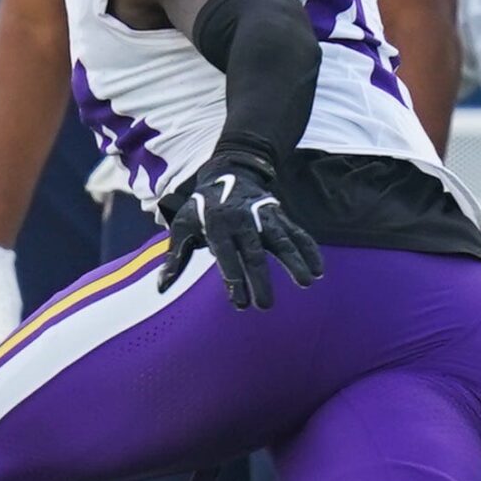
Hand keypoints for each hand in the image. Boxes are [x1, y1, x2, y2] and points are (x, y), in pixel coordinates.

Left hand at [157, 149, 324, 310]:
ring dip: (294, 261)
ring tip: (306, 282)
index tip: (241, 304)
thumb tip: (161, 287)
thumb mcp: (182, 227)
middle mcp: (241, 220)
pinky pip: (297, 232)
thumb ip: (175, 258)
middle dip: (261, 280)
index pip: (227, 256)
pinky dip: (308, 248)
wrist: (227, 174)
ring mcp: (263, 217)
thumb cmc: (201, 209)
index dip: (234, 280)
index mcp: (216, 226)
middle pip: (254, 253)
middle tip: (266, 306)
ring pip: (281, 240)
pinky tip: (318, 269)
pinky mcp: (278, 215)